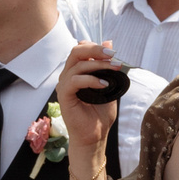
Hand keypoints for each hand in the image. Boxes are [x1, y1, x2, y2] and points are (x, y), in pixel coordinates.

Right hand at [58, 41, 121, 173]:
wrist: (95, 136)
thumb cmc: (99, 114)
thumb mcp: (109, 85)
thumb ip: (107, 65)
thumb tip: (110, 43)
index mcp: (77, 72)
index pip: (81, 50)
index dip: (96, 47)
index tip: (113, 52)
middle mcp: (68, 76)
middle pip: (76, 52)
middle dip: (95, 50)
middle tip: (113, 55)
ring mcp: (64, 85)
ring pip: (77, 65)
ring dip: (98, 65)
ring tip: (114, 70)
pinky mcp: (64, 96)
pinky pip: (74, 81)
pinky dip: (90, 80)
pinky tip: (104, 84)